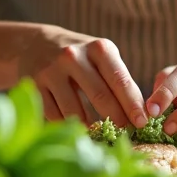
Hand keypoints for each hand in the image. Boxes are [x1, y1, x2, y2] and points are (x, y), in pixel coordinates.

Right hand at [25, 26, 147, 128]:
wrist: (35, 43)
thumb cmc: (80, 57)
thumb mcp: (101, 58)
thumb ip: (118, 81)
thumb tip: (138, 115)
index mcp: (98, 48)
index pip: (120, 80)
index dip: (132, 104)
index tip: (143, 123)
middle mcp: (74, 56)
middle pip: (100, 96)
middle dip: (116, 118)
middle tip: (125, 133)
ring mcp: (51, 70)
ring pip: (76, 111)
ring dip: (90, 126)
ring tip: (98, 131)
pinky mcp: (34, 85)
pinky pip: (55, 116)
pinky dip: (68, 124)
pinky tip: (75, 125)